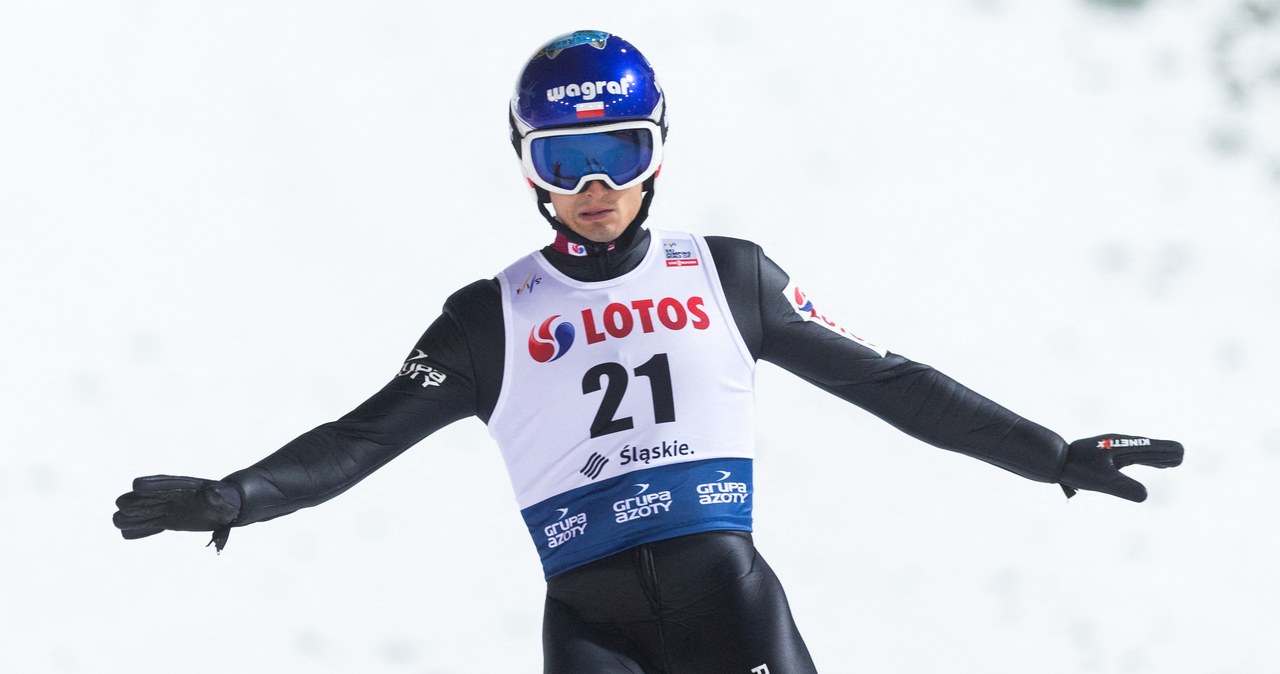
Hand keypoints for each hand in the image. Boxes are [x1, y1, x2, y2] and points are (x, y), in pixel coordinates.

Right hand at [113, 475, 241, 550]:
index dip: (152, 484)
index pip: (165, 483)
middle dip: (136, 502)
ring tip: (117, 521)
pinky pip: (152, 525)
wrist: (228, 507)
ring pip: (146, 512)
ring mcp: (169, 509)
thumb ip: (218, 495)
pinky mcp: (170, 521)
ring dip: (132, 517)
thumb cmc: (229, 499)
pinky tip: (126, 534)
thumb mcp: (227, 497)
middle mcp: (173, 496)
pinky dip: (141, 530)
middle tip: (123, 508)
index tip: (136, 485)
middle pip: (149, 498)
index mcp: (186, 487)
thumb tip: (214, 493)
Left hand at [1059, 434, 1183, 501]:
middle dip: (1164, 454)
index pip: (1148, 448)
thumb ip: (1124, 488)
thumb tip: (1146, 496)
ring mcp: (1111, 450)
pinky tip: (1146, 465)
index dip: (1165, 451)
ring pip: (1139, 454)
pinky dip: (1142, 461)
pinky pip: (1130, 459)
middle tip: (1182, 455)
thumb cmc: (1075, 469)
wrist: (1052, 460)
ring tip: (1171, 462)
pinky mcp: (1104, 457)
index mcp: (1119, 445)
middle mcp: (1117, 444)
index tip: (1181, 452)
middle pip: (1146, 449)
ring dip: (1155, 458)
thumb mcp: (1101, 481)